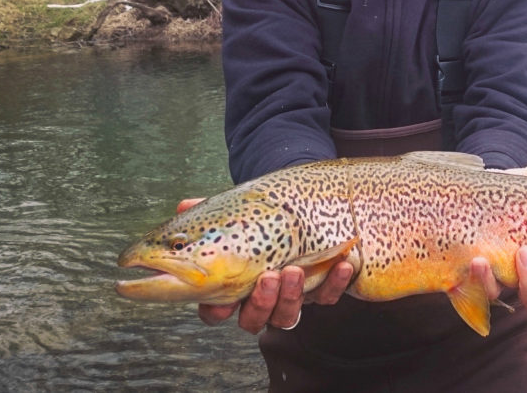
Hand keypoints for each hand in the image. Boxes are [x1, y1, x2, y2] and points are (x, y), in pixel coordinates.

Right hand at [175, 198, 354, 332]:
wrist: (297, 207)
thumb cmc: (256, 217)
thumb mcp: (232, 212)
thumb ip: (207, 211)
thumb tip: (184, 206)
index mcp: (231, 286)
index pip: (215, 311)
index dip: (217, 310)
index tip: (222, 302)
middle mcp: (260, 299)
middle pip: (254, 319)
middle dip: (261, 302)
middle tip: (269, 276)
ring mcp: (290, 297)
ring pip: (287, 316)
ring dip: (292, 296)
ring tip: (296, 270)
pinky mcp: (319, 289)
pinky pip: (327, 296)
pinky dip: (336, 282)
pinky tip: (342, 264)